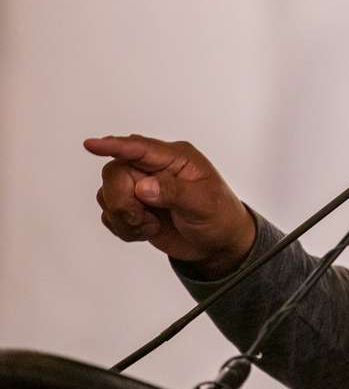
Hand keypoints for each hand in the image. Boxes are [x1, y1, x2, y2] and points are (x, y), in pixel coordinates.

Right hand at [85, 134, 255, 278]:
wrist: (216, 244)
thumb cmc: (218, 215)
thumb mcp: (204, 203)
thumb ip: (174, 192)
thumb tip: (144, 187)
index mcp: (176, 158)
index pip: (140, 148)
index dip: (115, 146)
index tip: (90, 145)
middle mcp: (154, 169)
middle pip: (115, 174)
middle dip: (122, 201)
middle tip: (143, 218)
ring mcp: (141, 188)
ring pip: (108, 195)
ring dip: (125, 218)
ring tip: (152, 225)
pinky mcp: (133, 208)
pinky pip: (110, 215)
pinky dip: (124, 228)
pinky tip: (147, 230)